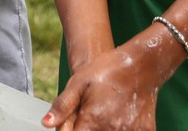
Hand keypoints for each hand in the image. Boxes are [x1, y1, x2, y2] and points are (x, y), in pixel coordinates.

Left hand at [42, 28, 180, 130]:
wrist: (142, 64)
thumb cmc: (107, 70)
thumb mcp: (78, 83)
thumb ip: (62, 106)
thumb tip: (46, 124)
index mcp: (93, 120)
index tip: (72, 125)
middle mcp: (112, 130)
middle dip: (87, 129)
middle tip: (90, 115)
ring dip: (104, 129)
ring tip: (105, 113)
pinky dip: (122, 129)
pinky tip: (119, 118)